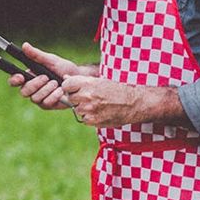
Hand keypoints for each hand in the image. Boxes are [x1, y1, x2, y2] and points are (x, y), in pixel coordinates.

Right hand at [7, 43, 84, 110]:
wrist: (78, 79)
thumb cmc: (63, 68)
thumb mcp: (51, 60)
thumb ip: (37, 55)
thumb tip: (25, 45)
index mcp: (29, 76)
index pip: (14, 81)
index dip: (14, 80)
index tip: (21, 77)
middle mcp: (32, 89)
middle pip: (23, 91)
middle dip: (35, 84)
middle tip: (46, 77)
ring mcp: (39, 98)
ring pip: (35, 98)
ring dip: (47, 89)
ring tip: (56, 82)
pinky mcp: (48, 105)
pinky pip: (46, 103)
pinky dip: (54, 95)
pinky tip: (61, 90)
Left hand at [62, 76, 187, 127]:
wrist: (134, 103)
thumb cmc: (117, 89)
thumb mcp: (99, 81)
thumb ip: (80, 81)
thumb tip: (65, 78)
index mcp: (87, 83)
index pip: (66, 85)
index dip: (69, 87)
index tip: (75, 88)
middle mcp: (86, 96)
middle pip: (70, 98)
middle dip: (77, 98)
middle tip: (90, 97)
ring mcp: (89, 109)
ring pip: (77, 110)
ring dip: (83, 108)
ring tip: (98, 105)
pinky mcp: (93, 121)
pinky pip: (84, 119)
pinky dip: (89, 117)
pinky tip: (100, 112)